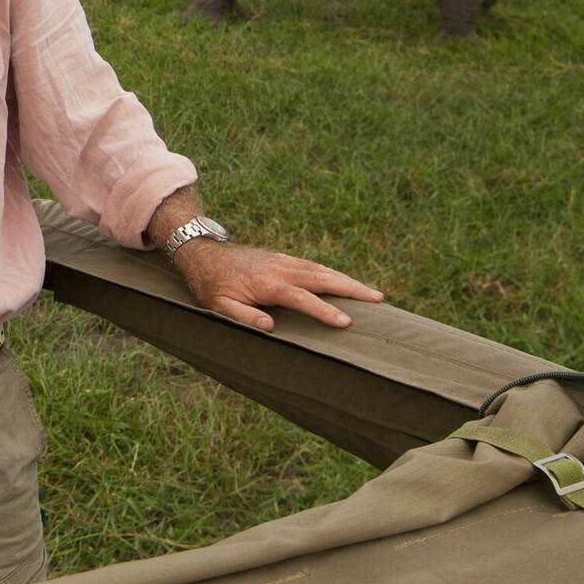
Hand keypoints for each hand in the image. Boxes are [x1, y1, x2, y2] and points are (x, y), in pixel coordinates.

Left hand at [173, 241, 382, 331]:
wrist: (204, 255)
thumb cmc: (212, 286)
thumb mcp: (219, 306)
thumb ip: (244, 317)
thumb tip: (271, 327)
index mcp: (268, 284)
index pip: (303, 299)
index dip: (324, 311)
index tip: (346, 322)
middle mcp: (281, 269)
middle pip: (323, 278)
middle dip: (351, 289)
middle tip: (378, 299)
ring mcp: (284, 261)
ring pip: (322, 270)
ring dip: (347, 280)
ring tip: (372, 293)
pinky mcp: (284, 258)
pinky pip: (314, 266)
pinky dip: (333, 274)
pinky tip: (345, 282)